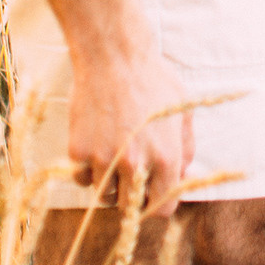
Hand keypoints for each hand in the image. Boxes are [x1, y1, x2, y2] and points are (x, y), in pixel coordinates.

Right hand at [67, 31, 192, 216]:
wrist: (113, 56)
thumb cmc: (153, 80)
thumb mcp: (182, 111)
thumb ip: (185, 149)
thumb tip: (183, 176)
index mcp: (166, 158)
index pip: (163, 208)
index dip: (158, 204)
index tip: (152, 193)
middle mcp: (135, 164)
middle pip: (129, 207)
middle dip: (132, 196)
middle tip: (131, 175)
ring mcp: (103, 159)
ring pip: (103, 194)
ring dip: (109, 183)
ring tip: (113, 155)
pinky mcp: (78, 151)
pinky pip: (82, 176)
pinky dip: (88, 168)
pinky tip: (96, 146)